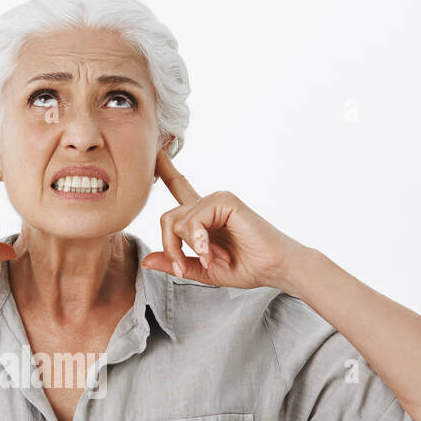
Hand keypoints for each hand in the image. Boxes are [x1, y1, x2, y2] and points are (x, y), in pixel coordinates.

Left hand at [141, 149, 316, 291]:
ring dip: (186, 249)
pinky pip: (192, 221)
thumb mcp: (203, 270)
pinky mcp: (225, 201)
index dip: (166, 169)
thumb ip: (176, 263)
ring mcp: (216, 200)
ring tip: (211, 260)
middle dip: (170, 248)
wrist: (274, 268)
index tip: (156, 149)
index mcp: (203, 216)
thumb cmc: (247, 267)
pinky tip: (212, 253)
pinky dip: (198, 242)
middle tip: (184, 268)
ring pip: (176, 221)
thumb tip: (146, 260)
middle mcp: (208, 204)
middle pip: (168, 218)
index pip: (179, 187)